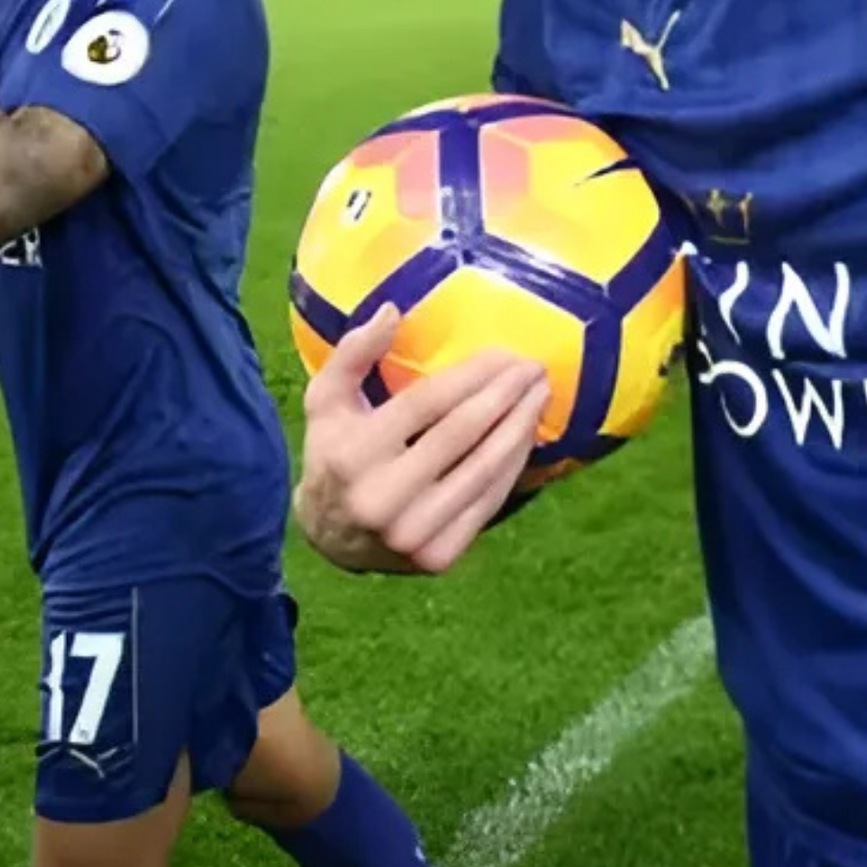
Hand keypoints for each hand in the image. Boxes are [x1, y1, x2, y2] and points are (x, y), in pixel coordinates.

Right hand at [295, 304, 550, 575]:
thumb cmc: (334, 453)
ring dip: (521, 428)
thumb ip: (353, 354)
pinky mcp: (439, 556)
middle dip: (506, 395)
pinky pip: (488, 503)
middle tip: (535, 368)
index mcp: (353, 453)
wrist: (332, 541)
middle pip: (462, 433)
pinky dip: (513, 467)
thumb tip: (391, 310)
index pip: (427, 404)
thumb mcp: (326, 401)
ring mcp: (412, 532)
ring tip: (540, 396)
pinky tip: (527, 437)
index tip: (505, 352)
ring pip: (483, 469)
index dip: (472, 374)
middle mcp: (382, 497)